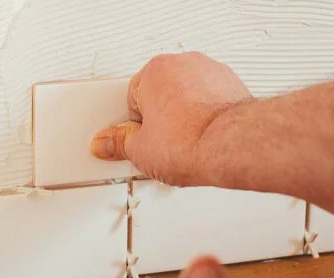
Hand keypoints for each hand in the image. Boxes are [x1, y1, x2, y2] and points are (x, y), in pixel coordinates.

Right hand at [90, 52, 250, 185]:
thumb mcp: (139, 150)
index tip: (138, 142)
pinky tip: (202, 139)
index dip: (134, 127)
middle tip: (159, 144)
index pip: (131, 99)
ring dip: (183, 117)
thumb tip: (106, 143)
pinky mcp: (234, 86)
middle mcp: (184, 64)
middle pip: (159, 94)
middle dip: (159, 119)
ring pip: (187, 96)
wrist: (232, 146)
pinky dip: (206, 117)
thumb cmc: (191, 141)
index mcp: (154, 70)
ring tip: (183, 144)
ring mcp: (211, 72)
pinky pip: (210, 101)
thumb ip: (118, 143)